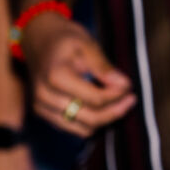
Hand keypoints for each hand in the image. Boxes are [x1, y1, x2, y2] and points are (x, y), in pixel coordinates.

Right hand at [23, 13, 136, 135]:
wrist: (38, 40)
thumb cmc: (64, 40)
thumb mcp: (87, 45)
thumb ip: (104, 67)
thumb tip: (124, 85)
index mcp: (56, 76)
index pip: (96, 99)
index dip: (117, 95)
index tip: (129, 86)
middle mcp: (45, 96)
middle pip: (91, 118)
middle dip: (115, 111)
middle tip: (130, 99)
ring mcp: (42, 107)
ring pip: (84, 128)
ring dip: (105, 118)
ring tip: (118, 102)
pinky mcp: (44, 114)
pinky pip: (75, 128)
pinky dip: (92, 121)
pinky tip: (101, 106)